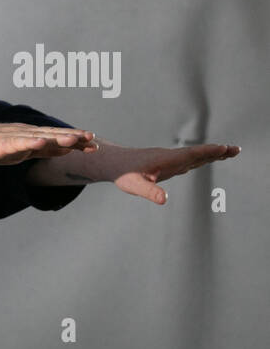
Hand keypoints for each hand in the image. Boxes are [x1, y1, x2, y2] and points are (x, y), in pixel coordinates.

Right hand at [0, 121, 97, 167]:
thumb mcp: (19, 151)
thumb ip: (39, 149)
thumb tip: (61, 150)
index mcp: (30, 136)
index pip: (56, 138)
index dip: (75, 140)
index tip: (94, 144)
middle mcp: (24, 133)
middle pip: (52, 135)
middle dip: (73, 137)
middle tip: (93, 139)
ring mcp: (12, 137)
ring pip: (38, 138)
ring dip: (56, 138)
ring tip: (74, 139)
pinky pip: (16, 143)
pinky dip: (29, 142)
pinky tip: (40, 143)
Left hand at [104, 142, 239, 204]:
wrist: (112, 163)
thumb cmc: (123, 174)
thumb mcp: (134, 186)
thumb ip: (150, 192)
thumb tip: (164, 200)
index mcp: (167, 160)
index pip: (192, 154)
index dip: (208, 152)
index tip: (225, 148)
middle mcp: (170, 157)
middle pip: (198, 153)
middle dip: (217, 152)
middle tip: (237, 149)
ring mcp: (169, 160)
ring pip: (193, 156)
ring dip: (211, 154)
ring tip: (229, 152)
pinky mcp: (166, 164)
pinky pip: (186, 160)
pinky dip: (199, 159)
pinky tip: (204, 160)